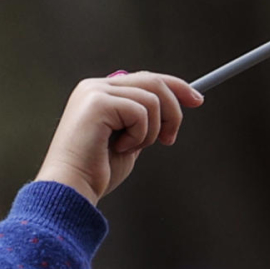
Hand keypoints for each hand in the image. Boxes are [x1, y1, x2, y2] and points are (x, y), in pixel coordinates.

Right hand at [35, 71, 201, 203]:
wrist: (72, 189)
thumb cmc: (96, 172)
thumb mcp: (128, 141)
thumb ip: (142, 121)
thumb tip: (171, 109)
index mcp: (99, 92)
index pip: (145, 78)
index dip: (175, 87)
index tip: (196, 99)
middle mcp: (94, 86)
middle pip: (153, 81)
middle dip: (173, 110)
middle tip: (170, 139)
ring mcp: (94, 92)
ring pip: (152, 98)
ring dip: (152, 131)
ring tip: (131, 148)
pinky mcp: (97, 102)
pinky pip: (140, 111)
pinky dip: (139, 135)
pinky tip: (120, 148)